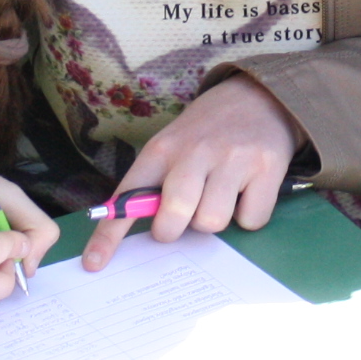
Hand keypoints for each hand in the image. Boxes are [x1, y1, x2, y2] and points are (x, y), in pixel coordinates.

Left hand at [83, 76, 305, 270]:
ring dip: (214, 220)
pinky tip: (247, 190)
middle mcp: (195, 151)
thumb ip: (154, 185)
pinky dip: (248, 215)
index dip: (109, 235)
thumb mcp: (171, 146)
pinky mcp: (267, 167)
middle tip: (181, 219)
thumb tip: (144, 232)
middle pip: (173, 216)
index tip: (94, 264)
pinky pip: (250, 220)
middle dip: (173, 229)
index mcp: (162, 149)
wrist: (257, 95)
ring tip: (220, 195)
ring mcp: (232, 159)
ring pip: (212, 222)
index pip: (128, 197)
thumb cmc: (206, 132)